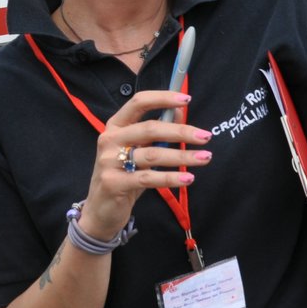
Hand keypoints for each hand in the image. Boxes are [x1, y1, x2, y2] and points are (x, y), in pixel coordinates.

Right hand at [77, 90, 210, 240]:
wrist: (100, 210)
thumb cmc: (123, 175)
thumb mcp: (138, 150)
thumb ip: (155, 131)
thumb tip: (178, 111)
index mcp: (115, 125)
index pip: (138, 102)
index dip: (162, 98)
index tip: (186, 99)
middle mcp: (109, 139)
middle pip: (149, 128)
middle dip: (181, 131)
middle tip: (206, 136)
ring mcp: (109, 162)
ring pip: (152, 155)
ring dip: (182, 156)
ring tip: (205, 158)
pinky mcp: (113, 183)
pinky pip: (149, 178)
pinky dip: (171, 178)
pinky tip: (188, 178)